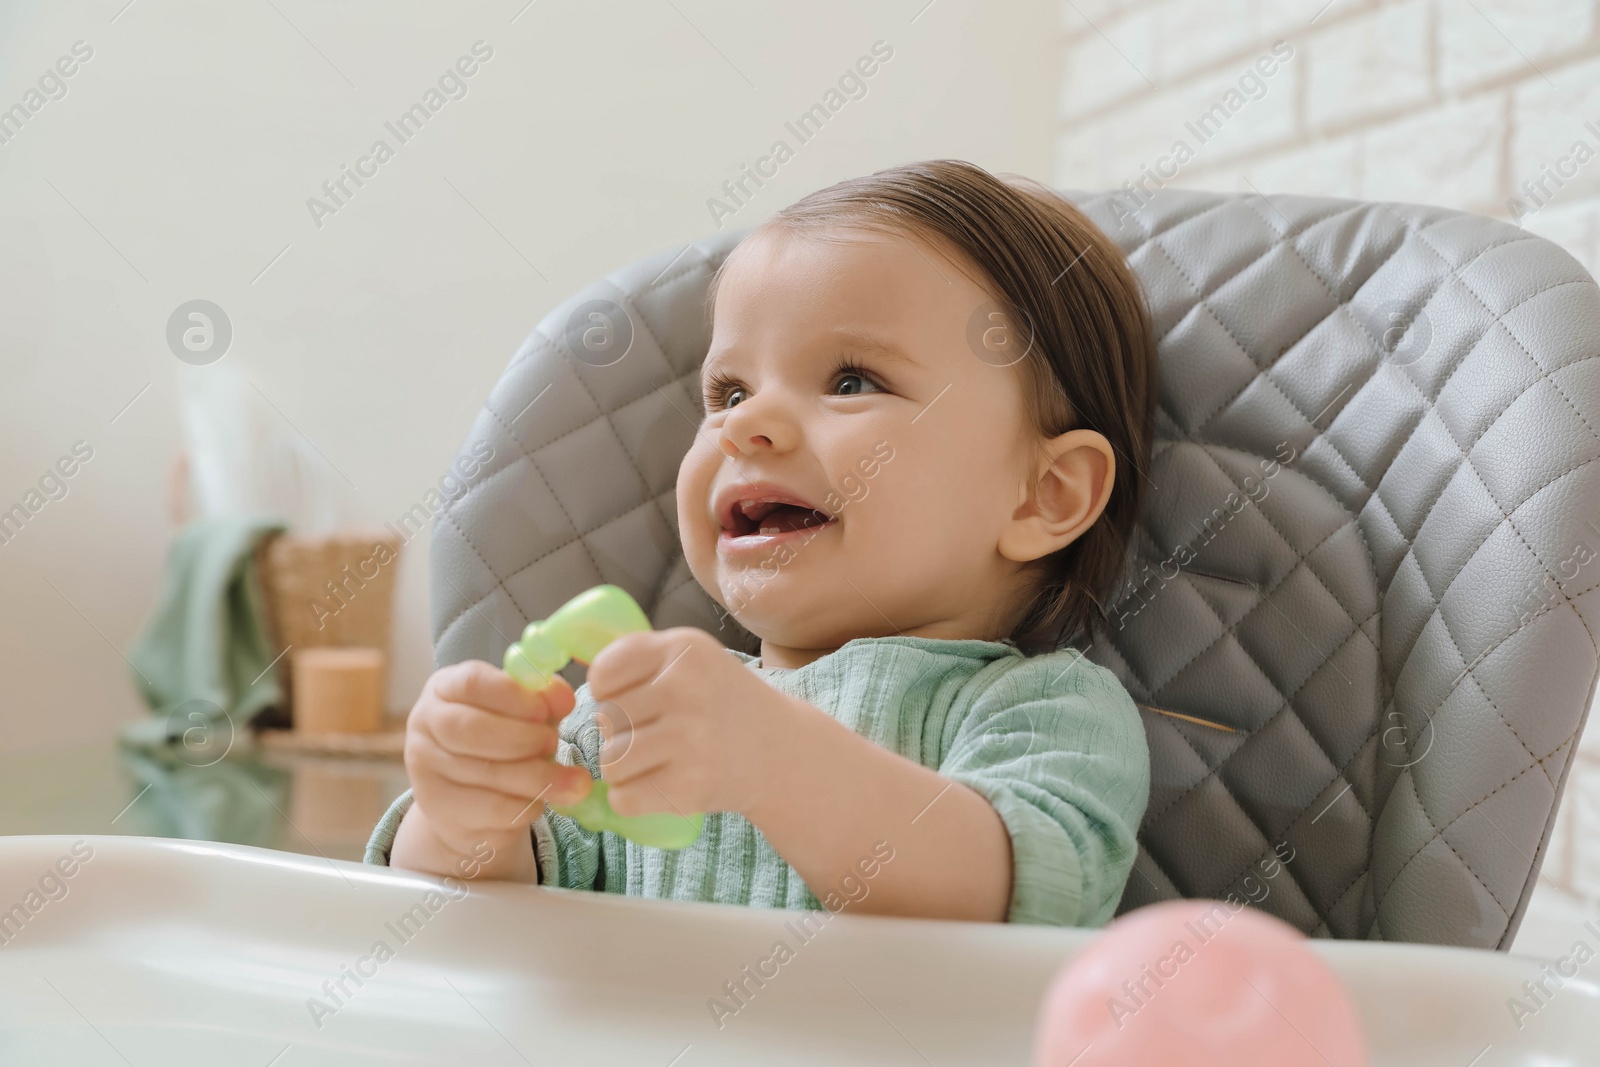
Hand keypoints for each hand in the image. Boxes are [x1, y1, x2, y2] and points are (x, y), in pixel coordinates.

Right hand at [400, 660, 593, 860]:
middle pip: (471, 729)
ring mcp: (425, 768)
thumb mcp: (525, 712)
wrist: (468, 798)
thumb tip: (563, 697)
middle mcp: (425, 723)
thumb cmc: (501, 740)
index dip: (513, 696)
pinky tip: (541, 802)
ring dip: (535, 777)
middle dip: (523, 739)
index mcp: (445, 687)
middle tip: (552, 743)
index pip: (472, 682)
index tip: (544, 710)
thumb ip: (544, 701)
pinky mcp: (437, 808)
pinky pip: (490, 808)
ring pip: (484, 773)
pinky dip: (525, 806)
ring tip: (568, 780)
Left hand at [584, 627, 796, 818]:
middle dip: (619, 731)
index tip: (631, 698)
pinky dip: (633, 797)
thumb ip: (637, 653)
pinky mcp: (690, 787)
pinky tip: (658, 783)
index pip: (603, 674)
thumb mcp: (691, 657)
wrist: (780, 750)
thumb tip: (576, 661)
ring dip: (623, 767)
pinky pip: (624, 798)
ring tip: (654, 759)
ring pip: (610, 762)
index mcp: (682, 650)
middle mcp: (686, 690)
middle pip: (605, 719)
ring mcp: (689, 740)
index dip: (608, 691)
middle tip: (652, 732)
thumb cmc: (721, 700)